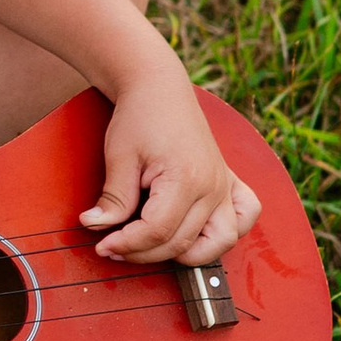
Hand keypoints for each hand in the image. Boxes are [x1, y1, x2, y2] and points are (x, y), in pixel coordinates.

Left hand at [80, 71, 259, 266]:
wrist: (159, 86)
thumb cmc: (140, 115)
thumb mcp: (120, 155)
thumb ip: (113, 198)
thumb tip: (96, 226)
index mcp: (186, 178)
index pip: (157, 231)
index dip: (127, 243)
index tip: (103, 244)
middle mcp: (213, 186)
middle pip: (182, 242)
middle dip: (143, 252)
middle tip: (113, 245)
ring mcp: (224, 185)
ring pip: (218, 242)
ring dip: (185, 254)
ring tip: (153, 246)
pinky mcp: (228, 182)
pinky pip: (244, 217)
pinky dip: (226, 233)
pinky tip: (198, 235)